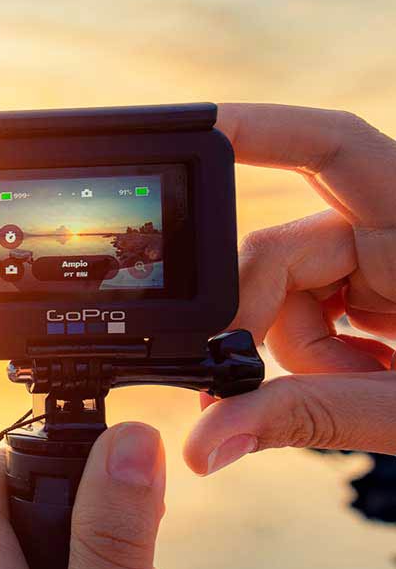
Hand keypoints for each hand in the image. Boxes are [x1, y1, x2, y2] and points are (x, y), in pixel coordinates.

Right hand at [185, 104, 395, 473]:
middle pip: (286, 249)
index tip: (192, 126)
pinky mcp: (389, 307)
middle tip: (242, 384)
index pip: (332, 148)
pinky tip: (367, 391)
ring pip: (293, 297)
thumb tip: (201, 443)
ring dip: (304, 359)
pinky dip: (323, 366)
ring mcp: (395, 270)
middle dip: (263, 321)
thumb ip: (308, 418)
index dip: (259, 128)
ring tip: (365, 399)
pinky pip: (317, 324)